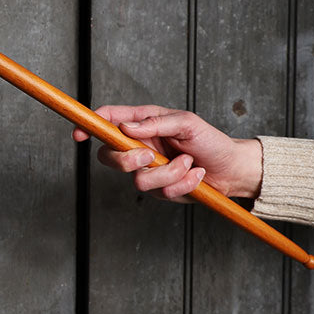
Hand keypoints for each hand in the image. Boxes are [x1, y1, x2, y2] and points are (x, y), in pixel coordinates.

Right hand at [72, 105, 262, 201]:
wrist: (233, 170)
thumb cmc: (210, 141)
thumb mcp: (186, 123)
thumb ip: (154, 123)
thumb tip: (125, 126)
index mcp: (143, 124)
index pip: (108, 121)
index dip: (90, 126)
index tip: (80, 133)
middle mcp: (140, 147)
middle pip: (109, 156)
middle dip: (127, 161)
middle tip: (149, 157)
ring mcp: (148, 170)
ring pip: (138, 179)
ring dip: (168, 173)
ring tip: (188, 164)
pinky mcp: (160, 190)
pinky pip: (160, 192)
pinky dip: (182, 184)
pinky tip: (195, 176)